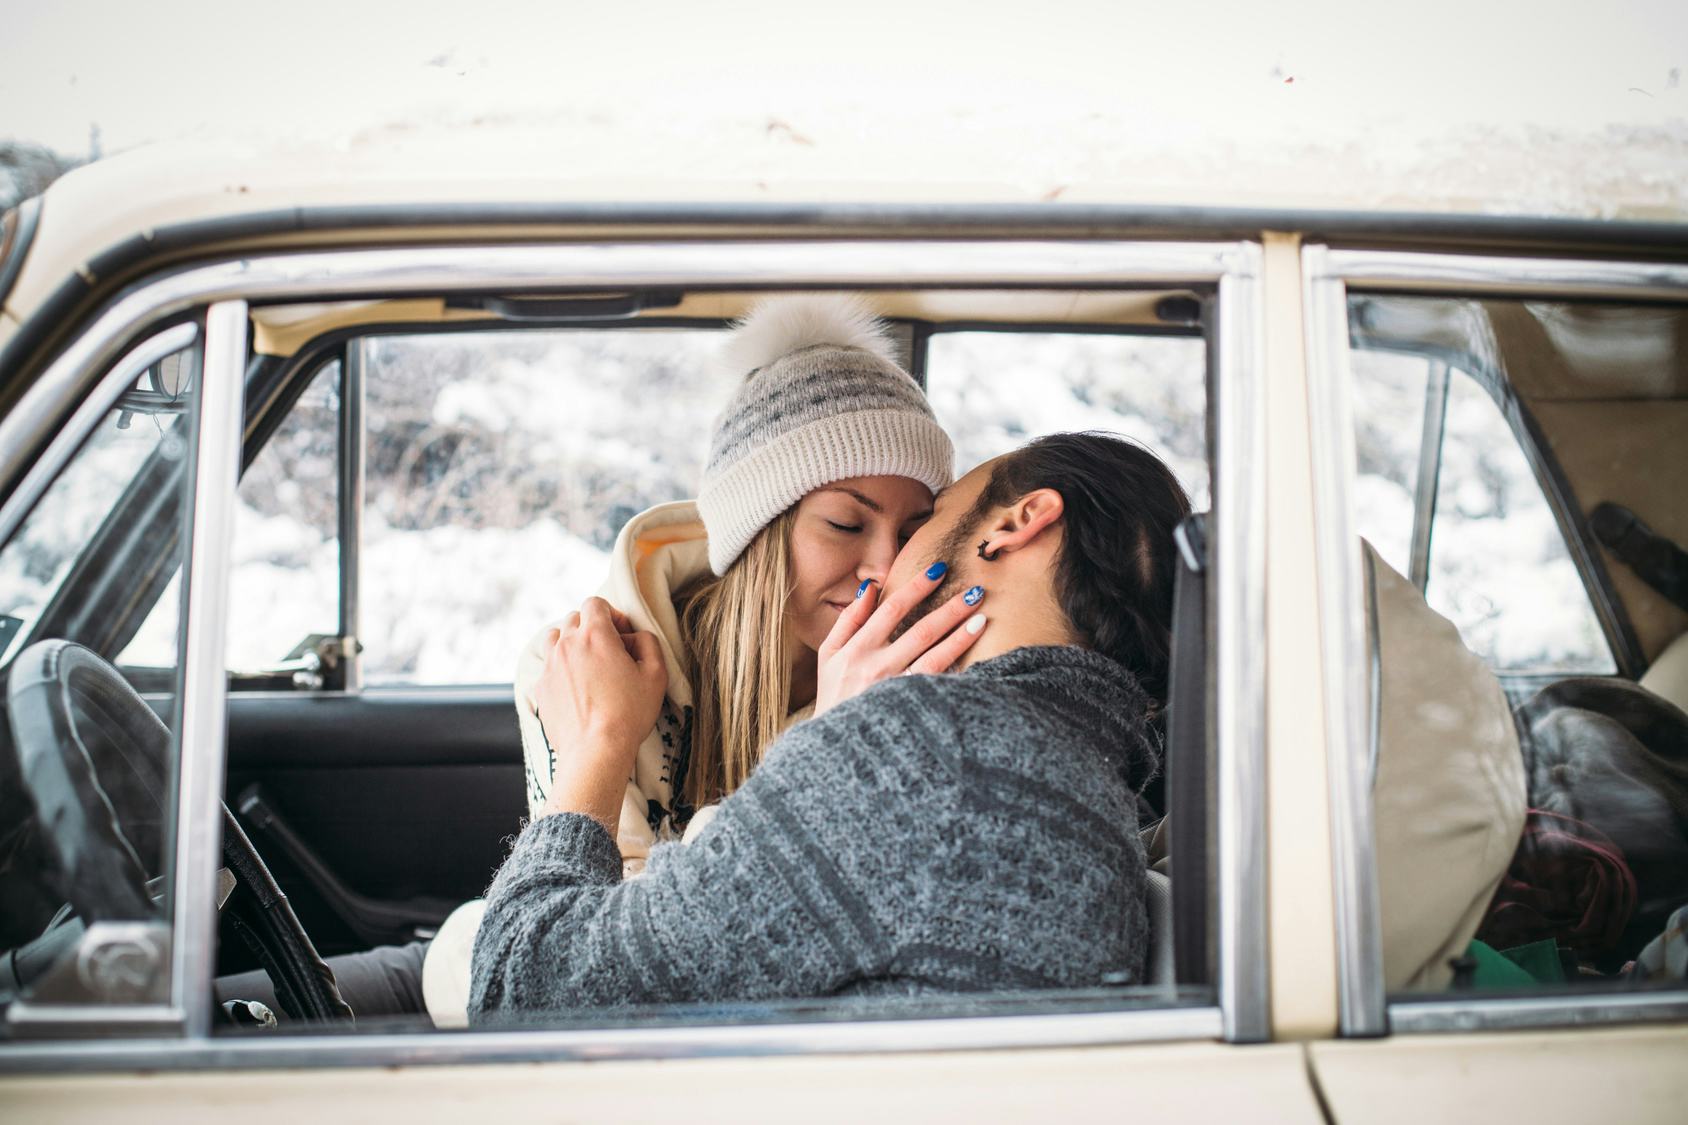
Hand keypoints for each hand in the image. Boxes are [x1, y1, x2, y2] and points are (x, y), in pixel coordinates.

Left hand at [535, 598, 666, 828]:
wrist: (595, 750)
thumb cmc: (629, 713)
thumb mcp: (656, 673)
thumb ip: (648, 642)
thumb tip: (635, 635)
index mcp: (595, 635)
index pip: (595, 603)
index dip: (611, 615)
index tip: (621, 635)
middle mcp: (567, 645)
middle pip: (574, 619)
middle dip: (592, 628)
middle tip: (608, 652)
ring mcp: (550, 666)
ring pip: (555, 638)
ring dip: (571, 644)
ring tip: (587, 666)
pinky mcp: (541, 687)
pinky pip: (548, 666)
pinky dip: (560, 669)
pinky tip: (576, 688)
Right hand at [813, 563, 986, 715]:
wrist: (836, 746)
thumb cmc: (833, 696)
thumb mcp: (828, 656)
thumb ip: (849, 621)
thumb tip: (871, 588)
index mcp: (856, 649)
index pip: (892, 609)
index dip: (917, 587)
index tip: (940, 569)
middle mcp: (875, 666)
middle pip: (920, 630)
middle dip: (950, 608)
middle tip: (976, 590)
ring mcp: (893, 689)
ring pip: (933, 656)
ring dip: (959, 635)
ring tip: (982, 617)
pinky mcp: (908, 709)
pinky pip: (936, 685)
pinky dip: (954, 669)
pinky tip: (974, 656)